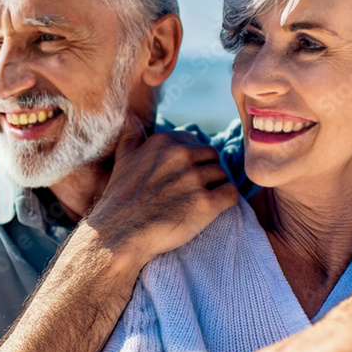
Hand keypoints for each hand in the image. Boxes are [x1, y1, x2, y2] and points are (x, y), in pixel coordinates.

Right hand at [87, 112, 238, 265]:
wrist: (120, 235)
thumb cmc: (120, 199)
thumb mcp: (123, 159)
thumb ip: (132, 136)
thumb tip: (131, 116)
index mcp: (164, 142)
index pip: (195, 143)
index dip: (192, 161)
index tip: (182, 178)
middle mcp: (181, 155)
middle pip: (212, 157)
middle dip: (207, 172)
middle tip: (193, 191)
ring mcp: (195, 179)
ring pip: (222, 175)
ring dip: (215, 188)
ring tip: (198, 203)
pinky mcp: (206, 203)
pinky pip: (231, 194)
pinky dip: (226, 202)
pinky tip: (211, 210)